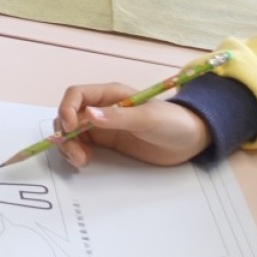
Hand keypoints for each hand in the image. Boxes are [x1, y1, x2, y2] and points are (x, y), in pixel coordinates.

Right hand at [53, 84, 209, 168]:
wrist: (190, 140)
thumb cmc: (173, 122)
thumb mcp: (149, 119)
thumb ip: (119, 117)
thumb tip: (88, 115)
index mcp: (110, 94)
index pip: (76, 95)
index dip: (67, 109)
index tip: (72, 129)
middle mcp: (101, 108)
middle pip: (68, 115)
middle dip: (66, 134)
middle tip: (77, 155)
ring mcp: (102, 125)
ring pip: (71, 132)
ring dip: (69, 146)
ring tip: (81, 161)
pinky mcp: (105, 142)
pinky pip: (80, 145)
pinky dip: (76, 153)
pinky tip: (85, 161)